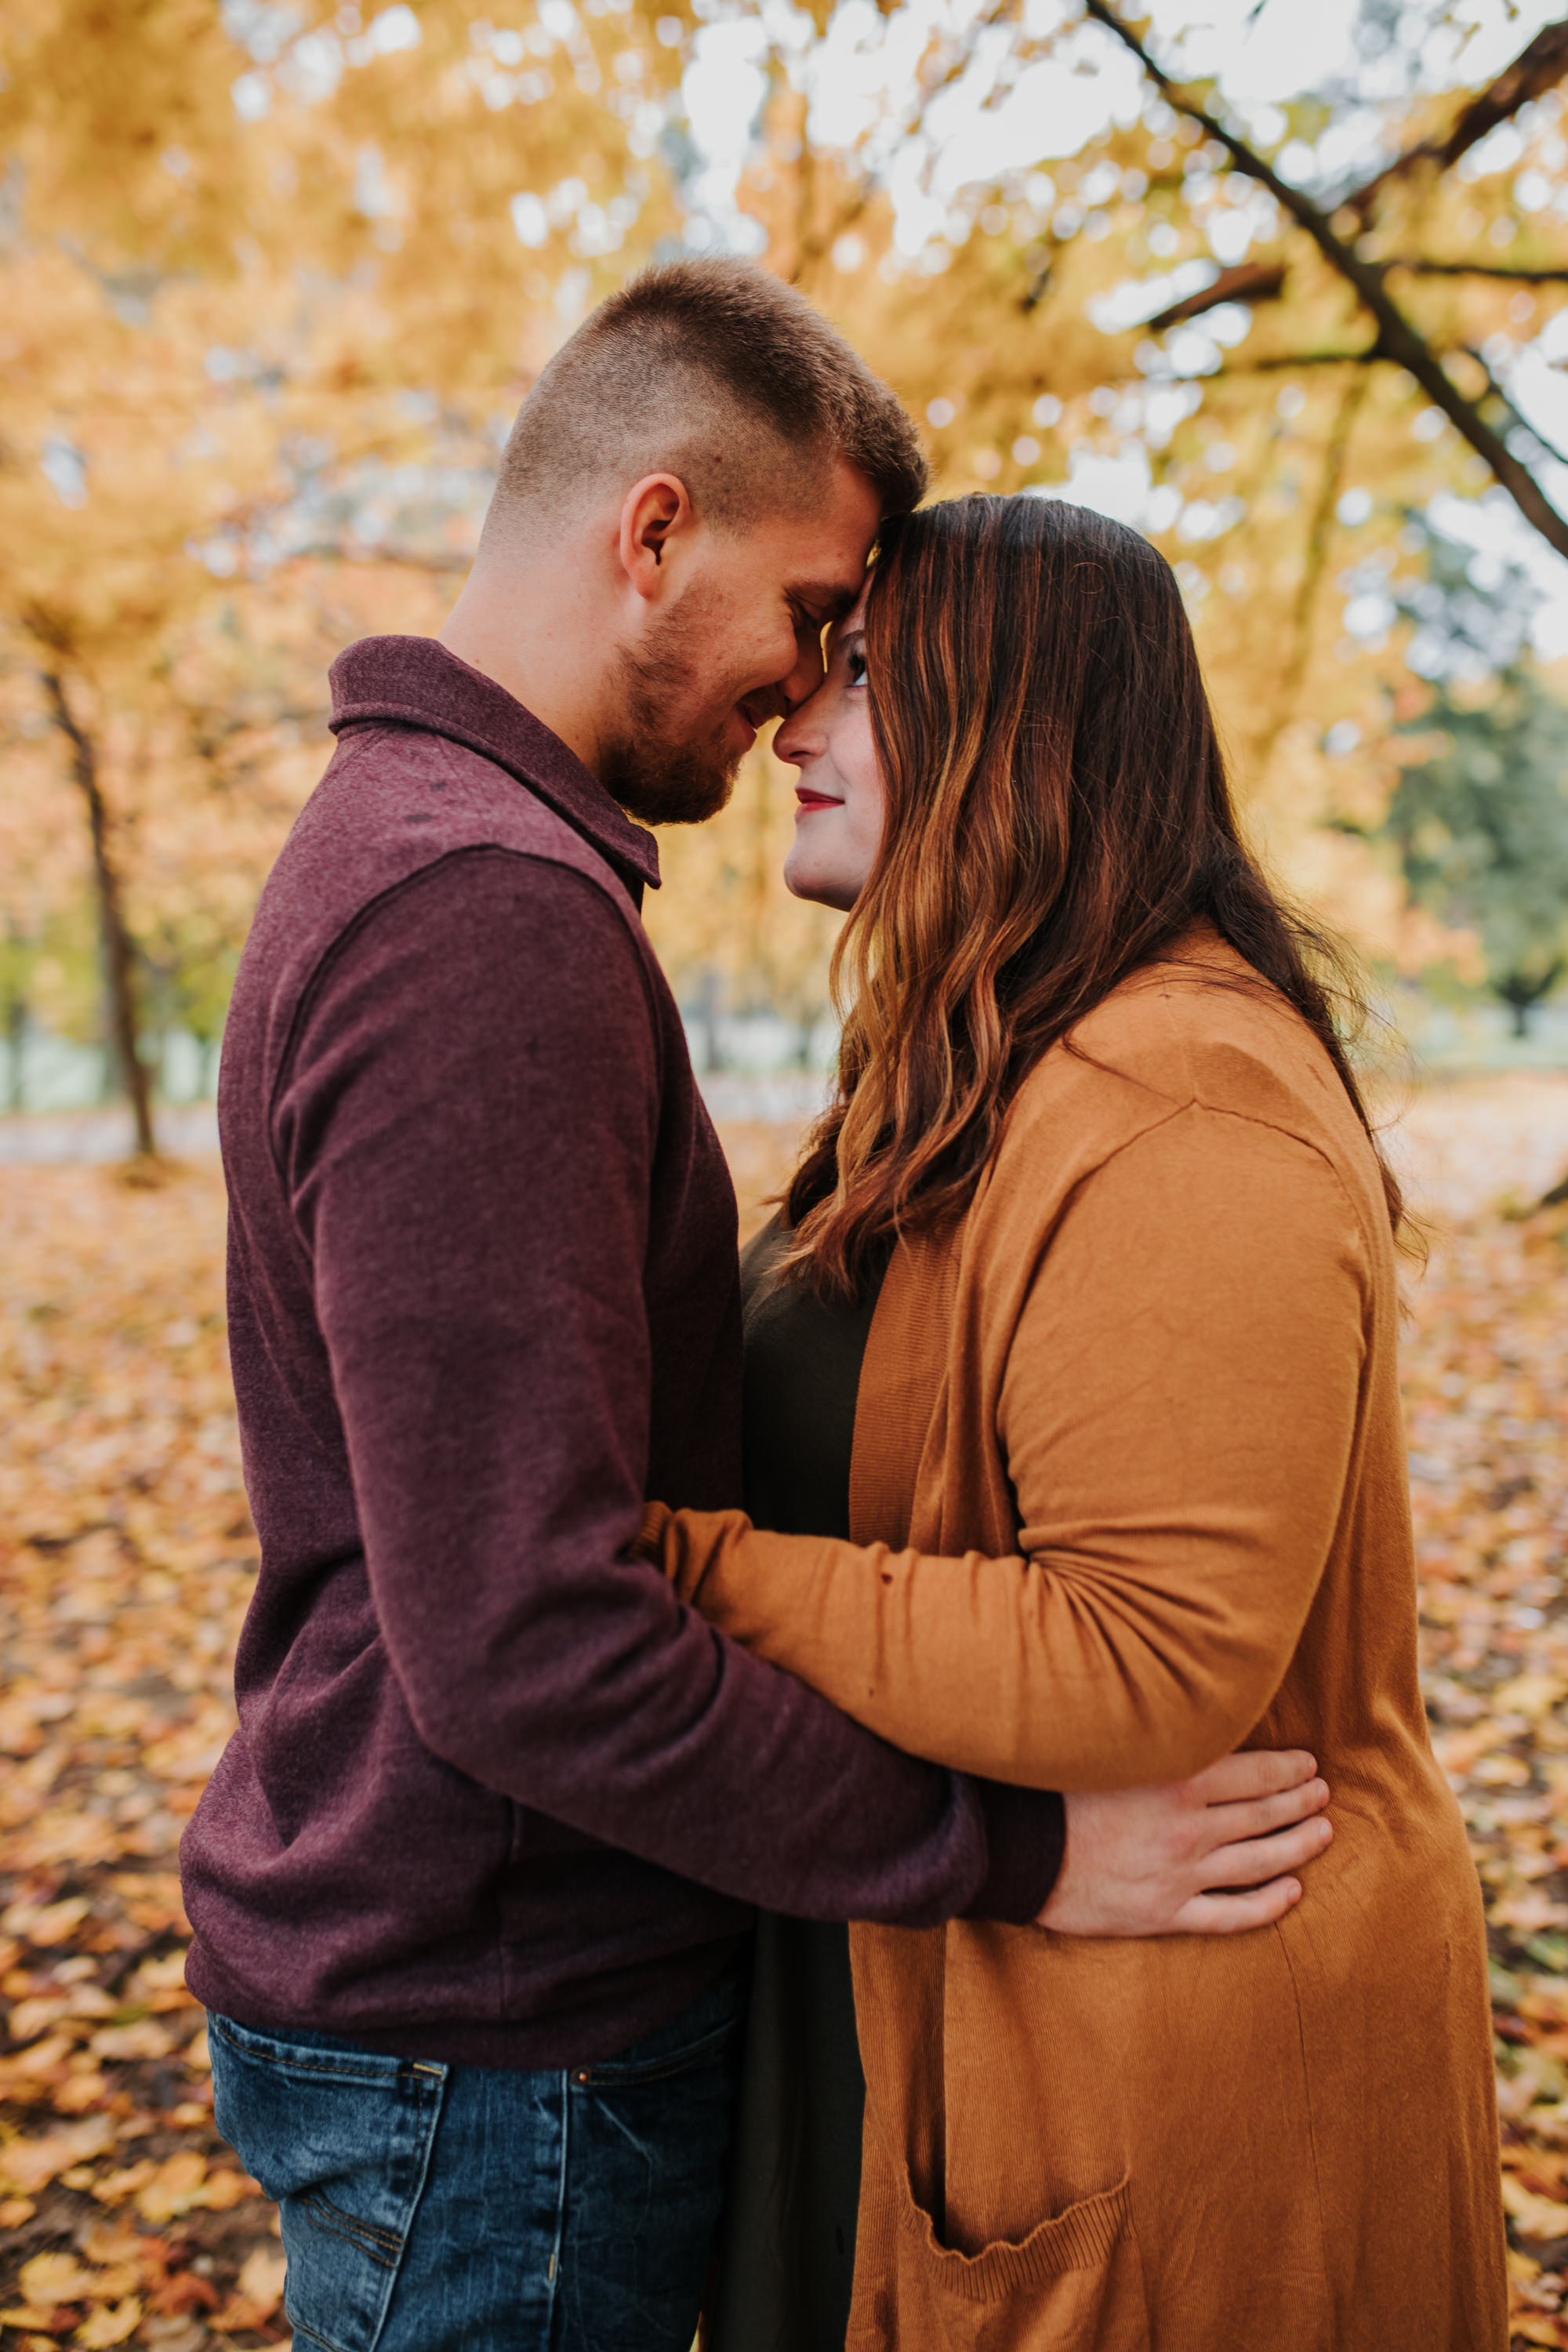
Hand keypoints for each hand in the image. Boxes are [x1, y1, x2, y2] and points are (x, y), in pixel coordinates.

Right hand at [1035, 1748, 1331, 1936]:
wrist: (1014, 1851)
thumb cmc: (1054, 1786)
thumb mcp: (1109, 1746)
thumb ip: (1156, 1733)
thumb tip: (1195, 1711)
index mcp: (1177, 1781)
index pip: (1257, 1773)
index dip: (1291, 1769)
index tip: (1309, 1764)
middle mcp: (1188, 1828)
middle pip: (1265, 1815)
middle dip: (1302, 1803)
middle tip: (1323, 1794)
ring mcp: (1180, 1875)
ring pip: (1260, 1863)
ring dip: (1298, 1846)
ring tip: (1323, 1834)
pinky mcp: (1164, 1913)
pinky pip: (1231, 1915)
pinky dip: (1267, 1904)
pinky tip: (1292, 1892)